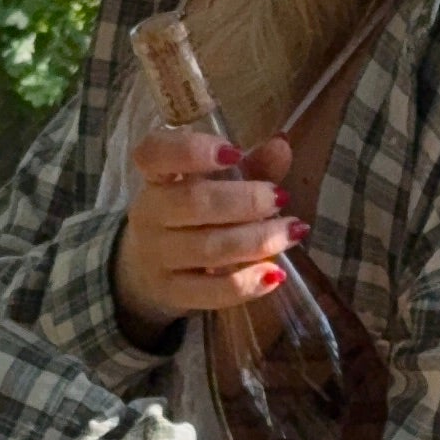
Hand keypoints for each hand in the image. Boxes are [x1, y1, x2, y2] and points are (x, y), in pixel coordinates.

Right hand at [112, 130, 297, 345]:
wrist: (147, 272)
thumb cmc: (190, 219)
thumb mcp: (214, 187)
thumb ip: (250, 166)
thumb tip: (281, 146)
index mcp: (155, 178)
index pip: (155, 154)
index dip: (191, 150)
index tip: (234, 152)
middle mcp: (148, 214)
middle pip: (194, 203)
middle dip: (246, 200)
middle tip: (281, 198)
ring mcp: (157, 257)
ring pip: (209, 248)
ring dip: (257, 240)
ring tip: (292, 231)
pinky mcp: (171, 293)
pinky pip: (211, 291)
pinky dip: (247, 284)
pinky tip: (275, 274)